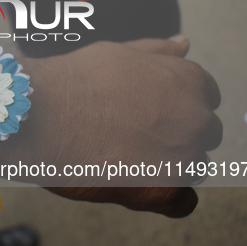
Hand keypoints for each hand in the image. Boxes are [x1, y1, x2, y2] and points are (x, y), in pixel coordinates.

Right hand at [0, 36, 221, 217]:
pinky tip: (139, 184)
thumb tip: (184, 43)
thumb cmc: (75, 81)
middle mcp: (195, 119)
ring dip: (168, 164)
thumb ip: (159, 51)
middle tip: (133, 134)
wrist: (41, 116)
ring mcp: (182, 157)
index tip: (149, 112)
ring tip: (125, 158)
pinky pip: (184, 202)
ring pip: (192, 166)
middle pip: (202, 133)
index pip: (205, 97)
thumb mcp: (120, 53)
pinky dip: (167, 196)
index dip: (175, 105)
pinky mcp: (161, 191)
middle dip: (175, 133)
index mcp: (189, 81)